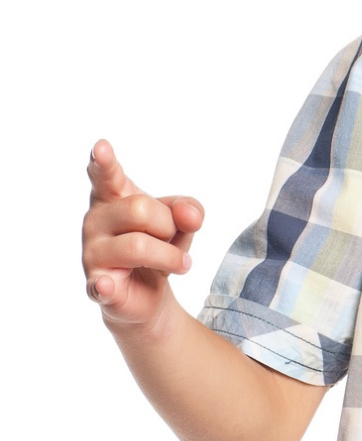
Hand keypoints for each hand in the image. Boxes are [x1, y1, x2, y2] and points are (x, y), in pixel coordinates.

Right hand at [82, 138, 204, 328]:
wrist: (150, 293)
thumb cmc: (159, 245)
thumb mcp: (181, 221)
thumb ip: (189, 209)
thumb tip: (190, 216)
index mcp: (111, 197)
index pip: (105, 175)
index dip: (103, 162)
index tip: (101, 147)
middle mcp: (95, 221)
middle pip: (139, 209)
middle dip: (167, 225)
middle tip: (170, 239)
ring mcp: (92, 254)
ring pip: (138, 246)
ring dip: (170, 257)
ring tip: (177, 264)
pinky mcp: (98, 286)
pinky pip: (103, 285)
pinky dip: (106, 286)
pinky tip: (107, 285)